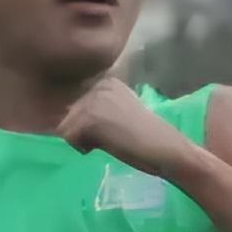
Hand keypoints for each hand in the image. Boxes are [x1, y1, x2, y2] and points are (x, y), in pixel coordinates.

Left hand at [54, 75, 188, 178]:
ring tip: (109, 141)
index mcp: (107, 82)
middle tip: (110, 137)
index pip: (75, 104)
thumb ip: (100, 110)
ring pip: (65, 127)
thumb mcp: (120, 114)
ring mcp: (93, 100)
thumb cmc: (146, 138)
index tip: (111, 130)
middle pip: (67, 115)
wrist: (166, 149)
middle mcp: (98, 84)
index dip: (87, 124)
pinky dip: (82, 148)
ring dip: (82, 140)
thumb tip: (67, 118)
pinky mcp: (89, 118)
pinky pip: (68, 138)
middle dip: (81, 131)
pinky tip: (105, 146)